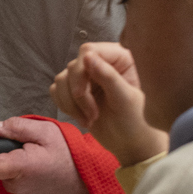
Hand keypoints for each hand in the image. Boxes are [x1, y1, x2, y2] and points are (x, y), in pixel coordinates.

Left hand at [0, 117, 82, 193]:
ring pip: (0, 168)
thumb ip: (16, 127)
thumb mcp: (45, 131)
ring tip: (32, 149)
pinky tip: (34, 158)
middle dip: (1, 148)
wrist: (86, 175)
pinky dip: (17, 164)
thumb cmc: (68, 152)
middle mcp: (15, 184)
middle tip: (23, 139)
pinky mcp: (23, 191)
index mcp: (19, 168)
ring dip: (10, 155)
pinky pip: (10, 174)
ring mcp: (19, 190)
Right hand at [53, 43, 165, 165]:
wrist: (129, 143)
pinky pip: (56, 90)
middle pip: (73, 67)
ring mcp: (87, 77)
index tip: (83, 93)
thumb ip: (108, 77)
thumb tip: (87, 57)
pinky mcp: (75, 90)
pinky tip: (82, 118)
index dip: (81, 70)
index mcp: (119, 58)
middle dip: (78, 94)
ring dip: (71, 104)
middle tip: (92, 115)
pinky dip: (65, 106)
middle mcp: (101, 63)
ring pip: (62, 80)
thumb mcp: (126, 99)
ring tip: (89, 120)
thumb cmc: (136, 120)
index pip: (89, 50)